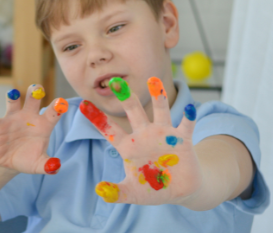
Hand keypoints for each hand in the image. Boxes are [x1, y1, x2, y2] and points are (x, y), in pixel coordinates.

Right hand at [0, 84, 66, 174]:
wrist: (8, 162)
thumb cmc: (27, 159)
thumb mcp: (38, 164)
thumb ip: (48, 165)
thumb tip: (56, 166)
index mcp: (43, 125)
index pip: (52, 114)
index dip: (57, 108)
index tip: (61, 103)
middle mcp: (29, 118)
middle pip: (33, 101)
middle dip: (35, 93)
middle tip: (37, 88)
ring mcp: (13, 119)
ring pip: (14, 103)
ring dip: (13, 97)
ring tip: (12, 92)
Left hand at [82, 77, 200, 204]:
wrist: (180, 190)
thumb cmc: (152, 188)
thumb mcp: (133, 193)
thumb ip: (116, 192)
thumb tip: (99, 191)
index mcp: (128, 146)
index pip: (109, 130)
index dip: (97, 119)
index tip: (82, 104)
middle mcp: (144, 134)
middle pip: (133, 112)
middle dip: (125, 97)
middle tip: (115, 80)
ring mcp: (163, 134)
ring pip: (160, 110)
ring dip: (157, 95)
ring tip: (153, 79)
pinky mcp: (183, 139)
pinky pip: (186, 125)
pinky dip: (188, 117)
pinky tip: (190, 108)